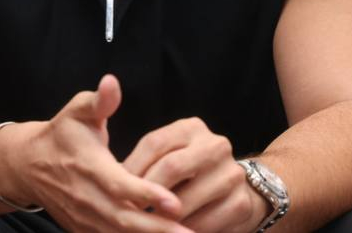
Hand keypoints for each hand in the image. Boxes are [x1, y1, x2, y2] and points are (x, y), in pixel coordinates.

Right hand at [0, 74, 192, 232]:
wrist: (29, 166)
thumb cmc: (62, 135)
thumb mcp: (77, 111)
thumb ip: (99, 101)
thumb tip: (111, 82)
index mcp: (89, 167)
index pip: (119, 184)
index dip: (146, 193)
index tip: (175, 201)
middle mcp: (87, 198)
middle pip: (124, 219)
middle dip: (158, 229)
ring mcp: (85, 219)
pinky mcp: (85, 231)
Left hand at [123, 118, 268, 232]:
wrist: (231, 187)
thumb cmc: (186, 170)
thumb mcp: (169, 153)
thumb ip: (146, 159)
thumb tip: (111, 177)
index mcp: (192, 128)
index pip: (155, 143)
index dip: (132, 167)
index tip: (115, 188)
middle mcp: (215, 145)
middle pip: (171, 167)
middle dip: (146, 193)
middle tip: (128, 210)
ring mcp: (231, 174)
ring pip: (185, 201)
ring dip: (161, 218)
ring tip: (143, 224)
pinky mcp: (240, 204)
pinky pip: (203, 224)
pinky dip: (181, 231)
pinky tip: (168, 232)